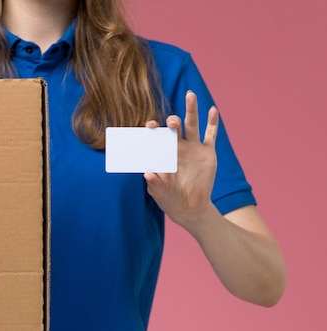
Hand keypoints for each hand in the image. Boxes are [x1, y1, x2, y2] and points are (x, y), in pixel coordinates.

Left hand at [143, 91, 218, 232]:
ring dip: (191, 109)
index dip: (153, 128)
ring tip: (190, 94)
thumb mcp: (160, 193)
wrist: (189, 207)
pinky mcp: (207, 153)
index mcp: (163, 152)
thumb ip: (154, 184)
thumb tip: (147, 174)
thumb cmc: (169, 199)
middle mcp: (177, 146)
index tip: (150, 126)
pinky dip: (213, 123)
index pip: (157, 135)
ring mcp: (193, 148)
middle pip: (175, 126)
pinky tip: (213, 110)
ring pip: (192, 124)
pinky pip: (211, 135)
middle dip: (172, 121)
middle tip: (172, 122)